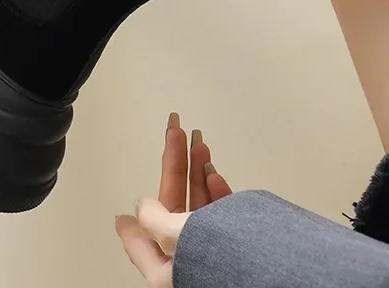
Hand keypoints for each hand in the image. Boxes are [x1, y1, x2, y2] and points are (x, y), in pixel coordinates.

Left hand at [115, 113, 231, 286]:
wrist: (282, 277)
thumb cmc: (224, 267)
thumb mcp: (174, 236)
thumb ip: (153, 219)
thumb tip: (140, 208)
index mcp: (167, 269)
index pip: (142, 241)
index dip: (132, 223)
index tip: (122, 214)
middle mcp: (189, 261)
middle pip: (174, 208)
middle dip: (176, 166)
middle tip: (175, 131)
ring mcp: (215, 252)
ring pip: (200, 205)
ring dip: (198, 170)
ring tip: (198, 141)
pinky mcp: (241, 244)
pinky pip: (223, 213)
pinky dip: (218, 190)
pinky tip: (213, 172)